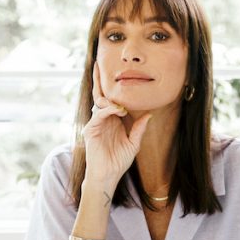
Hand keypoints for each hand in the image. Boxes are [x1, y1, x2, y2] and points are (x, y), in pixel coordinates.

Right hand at [82, 63, 150, 186]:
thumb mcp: (134, 143)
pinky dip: (109, 110)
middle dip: (98, 80)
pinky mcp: (91, 130)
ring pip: (99, 102)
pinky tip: (119, 110)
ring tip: (119, 93)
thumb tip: (149, 114)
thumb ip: (139, 128)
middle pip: (100, 95)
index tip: (116, 73)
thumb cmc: (119, 161)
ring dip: (109, 96)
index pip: (111, 100)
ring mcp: (95, 123)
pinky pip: (99, 114)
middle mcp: (102, 119)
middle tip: (98, 64)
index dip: (112, 87)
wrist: (108, 176)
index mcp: (112, 120)